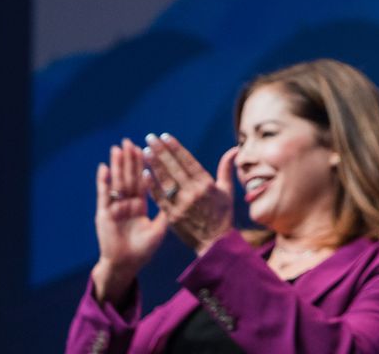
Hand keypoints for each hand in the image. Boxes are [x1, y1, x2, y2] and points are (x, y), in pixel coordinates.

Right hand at [92, 139, 168, 301]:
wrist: (126, 265)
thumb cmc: (143, 250)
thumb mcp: (160, 228)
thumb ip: (167, 212)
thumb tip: (181, 196)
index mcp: (141, 205)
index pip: (146, 179)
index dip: (147, 164)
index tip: (149, 147)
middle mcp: (128, 203)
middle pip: (130, 177)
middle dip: (130, 159)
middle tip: (130, 141)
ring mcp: (116, 208)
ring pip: (118, 182)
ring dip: (117, 165)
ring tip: (117, 148)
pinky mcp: (105, 215)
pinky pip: (105, 196)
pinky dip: (104, 182)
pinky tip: (104, 168)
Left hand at [144, 133, 236, 255]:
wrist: (215, 243)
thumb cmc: (223, 215)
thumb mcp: (227, 191)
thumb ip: (226, 169)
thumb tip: (234, 150)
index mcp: (207, 184)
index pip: (188, 161)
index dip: (176, 148)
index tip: (165, 136)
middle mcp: (194, 192)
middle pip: (174, 167)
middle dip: (161, 151)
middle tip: (150, 138)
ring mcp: (182, 204)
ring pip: (165, 180)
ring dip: (154, 164)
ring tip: (145, 151)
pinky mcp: (172, 216)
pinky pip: (160, 198)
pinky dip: (152, 185)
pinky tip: (144, 174)